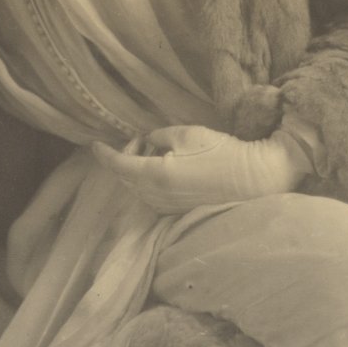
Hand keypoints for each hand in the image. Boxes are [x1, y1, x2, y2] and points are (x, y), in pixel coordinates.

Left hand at [91, 124, 312, 213]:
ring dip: (138, 171)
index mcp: (154, 175)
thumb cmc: (221, 152)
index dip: (104, 154)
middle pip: (126, 179)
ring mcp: (167, 208)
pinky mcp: (178, 213)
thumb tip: (149, 142)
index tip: (94, 144)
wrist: (253, 179)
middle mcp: (155, 196)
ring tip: (155, 152)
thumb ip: (159, 136)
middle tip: (139, 141)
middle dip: (125, 158)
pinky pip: (152, 197)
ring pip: (138, 189)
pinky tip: (165, 169)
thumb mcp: (187, 133)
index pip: (118, 165)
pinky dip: (149, 182)